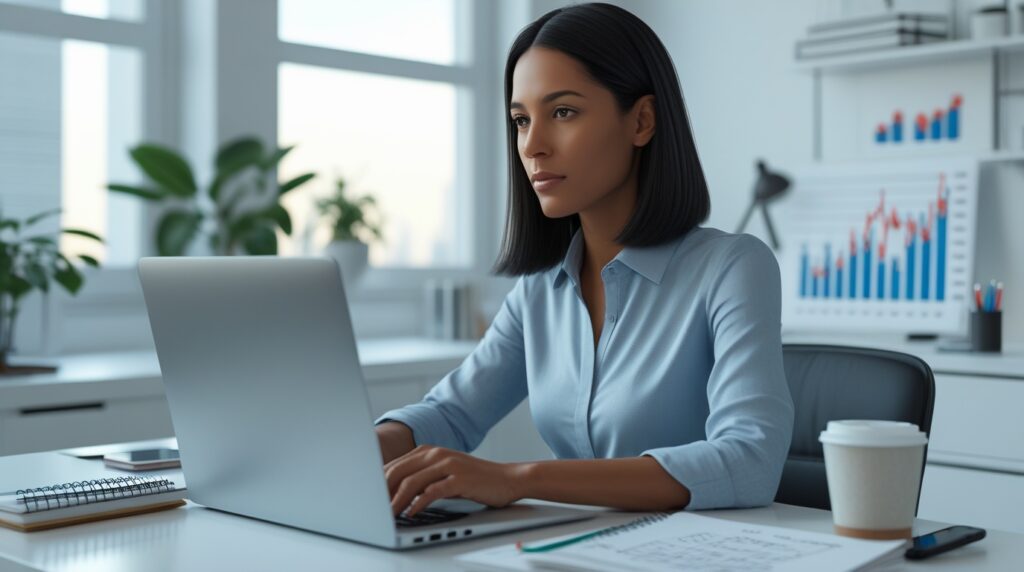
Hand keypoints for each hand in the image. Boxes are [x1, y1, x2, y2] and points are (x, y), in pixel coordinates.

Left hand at [384, 445, 525, 516]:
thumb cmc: (475, 480)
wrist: (508, 478)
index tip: (370, 499)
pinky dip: (418, 503)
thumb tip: (394, 492)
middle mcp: (436, 453)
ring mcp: (448, 464)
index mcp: (429, 450)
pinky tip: (411, 513)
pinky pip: (432, 491)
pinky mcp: (459, 479)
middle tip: (374, 509)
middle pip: (399, 471)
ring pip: (412, 482)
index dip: (379, 483)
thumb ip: (422, 477)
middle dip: (383, 492)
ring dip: (396, 500)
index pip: (395, 465)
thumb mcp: (445, 472)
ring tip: (388, 515)